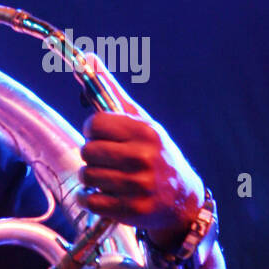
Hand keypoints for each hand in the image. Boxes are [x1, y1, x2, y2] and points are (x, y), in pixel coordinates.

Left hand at [78, 55, 204, 249]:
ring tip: (107, 177)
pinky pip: (91, 200)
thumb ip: (111, 91)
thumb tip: (87, 58)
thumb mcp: (141, 121)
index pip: (95, 124)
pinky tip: (103, 194)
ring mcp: (138, 186)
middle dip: (92, 155)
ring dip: (90, 178)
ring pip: (87, 176)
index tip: (101, 135)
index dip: (93, 130)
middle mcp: (144, 158)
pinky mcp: (132, 211)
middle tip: (107, 159)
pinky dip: (91, 198)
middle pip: (88, 151)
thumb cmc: (156, 154)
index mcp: (146, 132)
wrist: (182, 200)